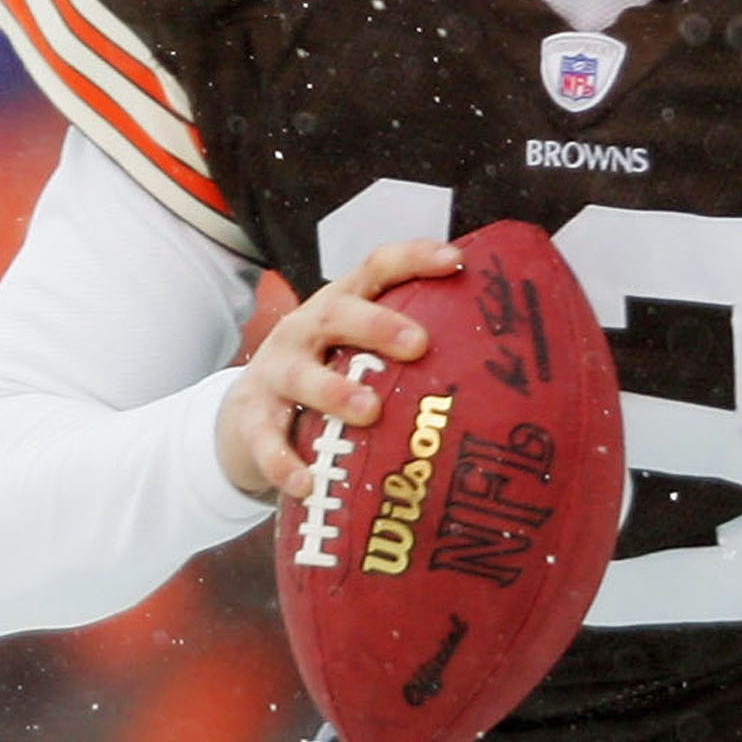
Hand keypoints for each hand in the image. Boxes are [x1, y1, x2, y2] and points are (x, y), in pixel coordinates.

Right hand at [217, 238, 464, 499]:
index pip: (375, 269)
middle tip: (420, 344)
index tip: (456, 260)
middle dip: (377, 325)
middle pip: (337, 314)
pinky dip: (284, 462)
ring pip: (300, 376)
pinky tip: (307, 483)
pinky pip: (265, 441)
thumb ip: (407, 358)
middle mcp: (304, 332)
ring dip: (334, 391)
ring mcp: (274, 374)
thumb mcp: (357, 357)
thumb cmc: (326, 383)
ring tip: (370, 410)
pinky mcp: (250, 421)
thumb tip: (499, 374)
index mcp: (339, 308)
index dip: (413, 259)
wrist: (242, 420)